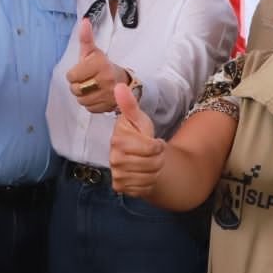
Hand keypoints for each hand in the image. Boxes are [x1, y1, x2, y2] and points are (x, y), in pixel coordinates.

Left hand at [64, 18, 120, 113]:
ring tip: (90, 88)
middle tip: (85, 80)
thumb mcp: (93, 51)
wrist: (123, 81)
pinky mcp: (109, 106)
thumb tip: (84, 21)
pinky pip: (89, 108)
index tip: (81, 71)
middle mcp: (106, 79)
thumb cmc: (103, 65)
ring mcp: (109, 94)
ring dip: (82, 95)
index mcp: (100, 64)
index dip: (74, 74)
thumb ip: (86, 38)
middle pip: (76, 89)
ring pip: (81, 100)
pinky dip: (90, 103)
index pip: (72, 76)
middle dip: (77, 85)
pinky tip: (95, 96)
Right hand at [108, 83, 163, 197]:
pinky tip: (145, 174)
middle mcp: (113, 157)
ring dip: (155, 170)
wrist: (138, 156)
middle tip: (154, 154)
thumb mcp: (139, 119)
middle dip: (158, 159)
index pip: (150, 148)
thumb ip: (129, 105)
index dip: (158, 146)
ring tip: (151, 163)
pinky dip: (149, 182)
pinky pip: (143, 188)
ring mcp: (116, 173)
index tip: (155, 142)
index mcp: (118, 139)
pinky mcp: (119, 186)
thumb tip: (119, 85)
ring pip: (149, 177)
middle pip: (151, 164)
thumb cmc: (139, 135)